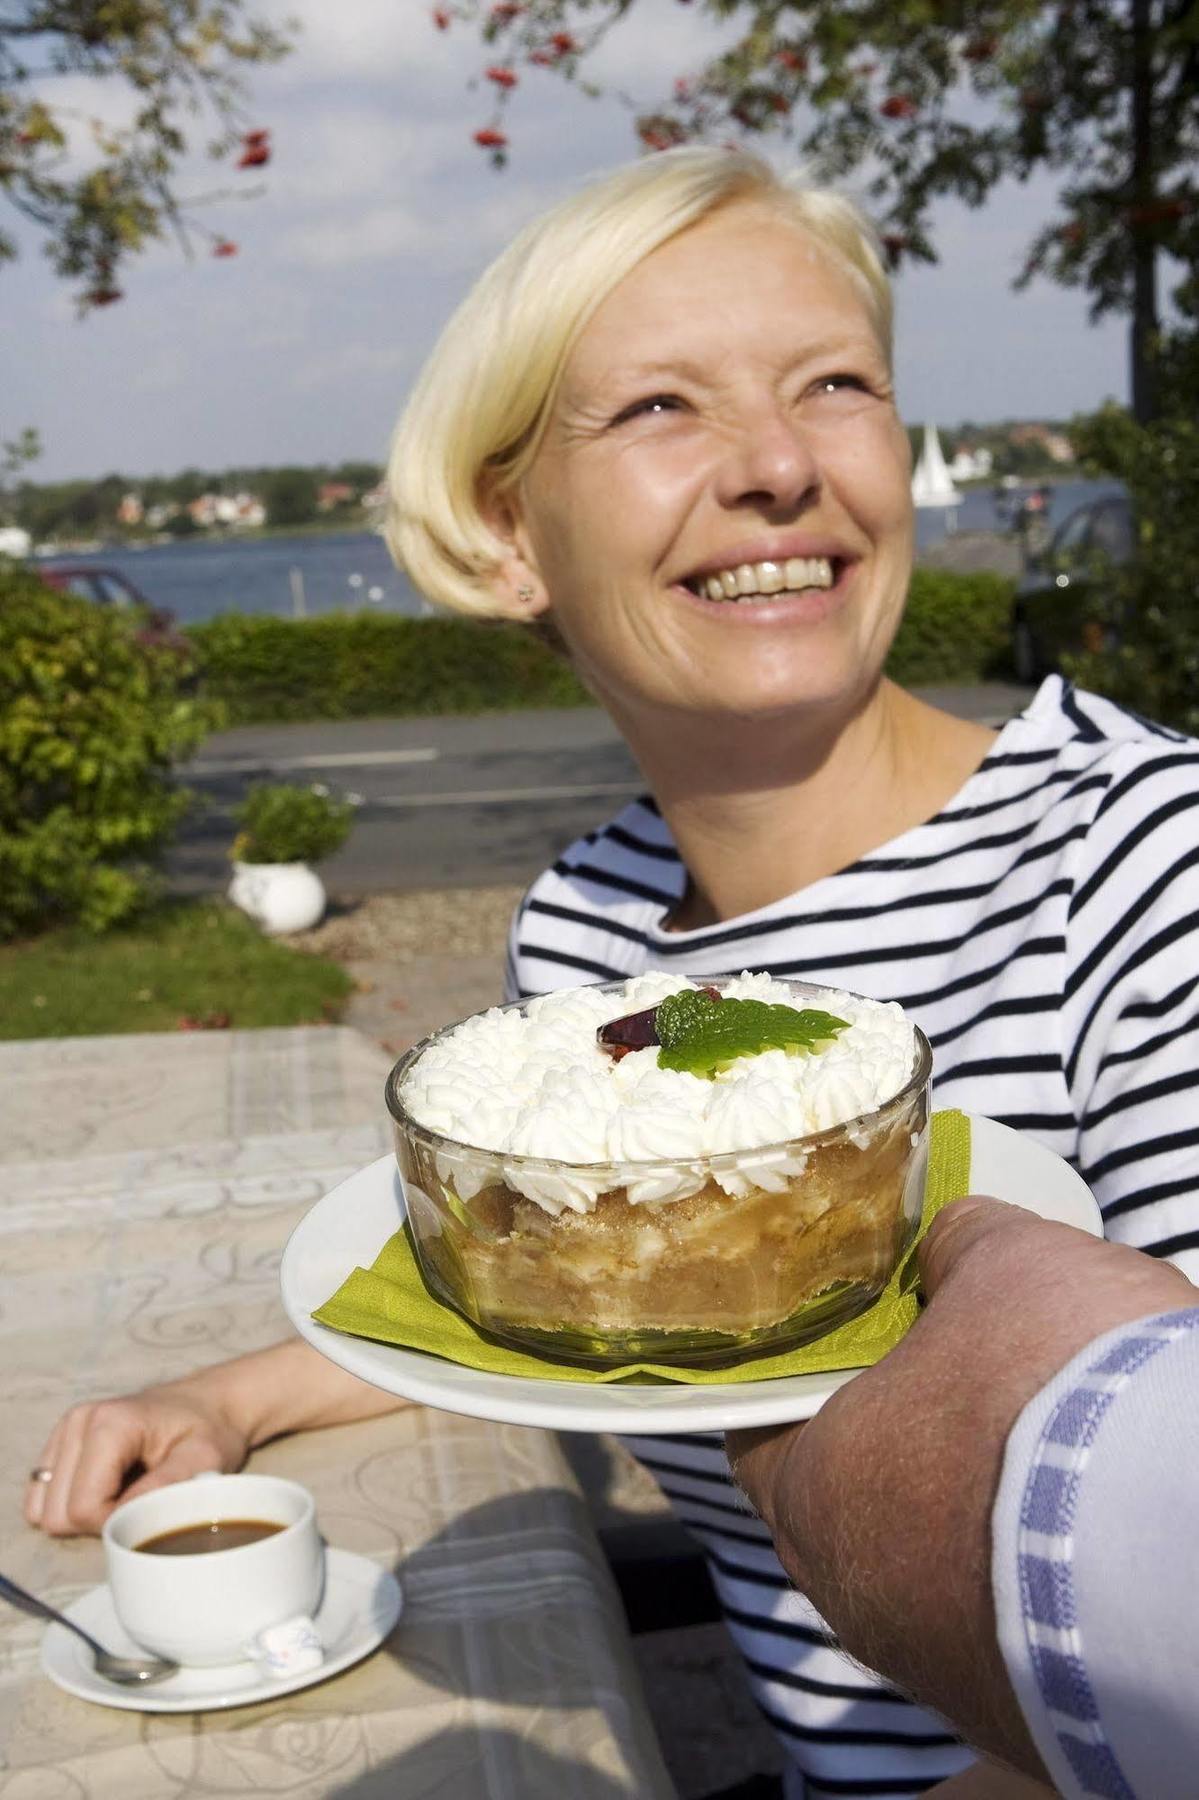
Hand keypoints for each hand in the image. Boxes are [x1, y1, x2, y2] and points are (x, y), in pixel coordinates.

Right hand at [25, 1377, 248, 1537]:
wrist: (208, 1403)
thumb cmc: (209, 1431)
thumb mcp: (204, 1460)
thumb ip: (164, 1489)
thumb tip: (122, 1523)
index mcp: (109, 1424)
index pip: (83, 1508)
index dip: (115, 1524)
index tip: (149, 1509)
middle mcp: (78, 1422)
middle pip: (57, 1514)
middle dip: (97, 1522)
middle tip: (139, 1500)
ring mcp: (65, 1430)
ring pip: (43, 1511)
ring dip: (82, 1515)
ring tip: (124, 1491)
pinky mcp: (60, 1442)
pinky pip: (40, 1498)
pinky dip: (70, 1505)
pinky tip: (107, 1488)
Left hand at [728, 1195, 1194, 1776]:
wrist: (1186, 1554)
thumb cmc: (1063, 1397)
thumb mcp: (1012, 1268)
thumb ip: (962, 1245)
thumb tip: (954, 1240)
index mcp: (809, 1492)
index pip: (762, 1426)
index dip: (798, 1370)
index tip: (838, 1335)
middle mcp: (856, 1599)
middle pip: (854, 1495)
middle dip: (906, 1434)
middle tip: (959, 1374)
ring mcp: (943, 1664)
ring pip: (936, 1563)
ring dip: (980, 1504)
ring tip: (1046, 1441)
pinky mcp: (1030, 1711)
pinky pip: (1014, 1619)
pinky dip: (1039, 1568)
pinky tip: (1087, 1514)